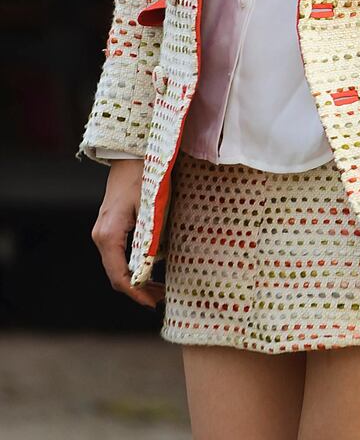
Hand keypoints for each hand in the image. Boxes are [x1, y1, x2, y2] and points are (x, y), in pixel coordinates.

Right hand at [91, 158, 164, 308]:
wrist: (131, 154)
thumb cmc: (144, 176)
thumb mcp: (151, 207)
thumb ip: (151, 237)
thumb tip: (155, 265)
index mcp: (109, 234)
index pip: (119, 276)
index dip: (136, 293)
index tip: (153, 303)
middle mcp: (101, 236)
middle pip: (116, 275)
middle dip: (137, 290)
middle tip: (160, 298)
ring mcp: (103, 232)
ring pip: (116, 266)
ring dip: (136, 279)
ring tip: (157, 288)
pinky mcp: (110, 227)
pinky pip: (118, 255)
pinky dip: (132, 266)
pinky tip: (149, 268)